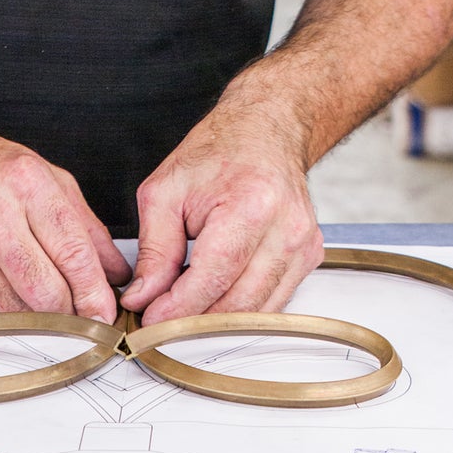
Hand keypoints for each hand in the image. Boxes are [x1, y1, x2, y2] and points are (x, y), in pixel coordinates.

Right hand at [0, 119, 129, 322]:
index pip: (72, 252)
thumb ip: (87, 228)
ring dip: (40, 316)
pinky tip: (6, 284)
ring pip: (17, 308)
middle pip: (45, 290)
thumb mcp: (47, 179)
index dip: (93, 292)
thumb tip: (116, 273)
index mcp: (25, 184)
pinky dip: (5, 307)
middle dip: (71, 313)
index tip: (105, 313)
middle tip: (84, 317)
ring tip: (48, 303)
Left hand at [119, 95, 323, 324]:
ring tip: (184, 311)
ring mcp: (303, 246)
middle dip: (194, 322)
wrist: (267, 130)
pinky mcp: (309, 257)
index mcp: (250, 207)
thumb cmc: (220, 152)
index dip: (177, 309)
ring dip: (217, 322)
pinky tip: (214, 299)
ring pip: (257, 313)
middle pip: (237, 305)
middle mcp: (286, 230)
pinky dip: (240, 310)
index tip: (149, 319)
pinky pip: (273, 303)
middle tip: (161, 322)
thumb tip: (143, 297)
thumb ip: (154, 250)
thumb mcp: (166, 192)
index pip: (211, 281)